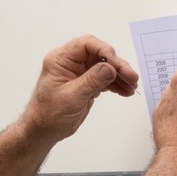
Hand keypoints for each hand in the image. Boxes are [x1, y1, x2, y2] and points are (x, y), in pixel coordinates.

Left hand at [20, 35, 139, 144]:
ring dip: (119, 75)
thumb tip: (110, 68)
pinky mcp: (86, 83)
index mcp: (61, 59)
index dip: (104, 50)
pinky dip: (116, 84)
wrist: (44, 130)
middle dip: (117, 65)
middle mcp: (70, 62)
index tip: (118, 65)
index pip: (86, 44)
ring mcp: (79, 72)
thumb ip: (92, 80)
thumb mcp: (72, 97)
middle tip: (131, 77)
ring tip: (132, 86)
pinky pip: (104, 78)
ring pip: (104, 66)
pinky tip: (126, 91)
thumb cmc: (49, 114)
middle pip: (99, 54)